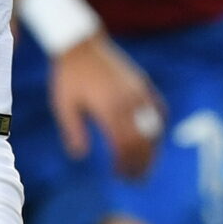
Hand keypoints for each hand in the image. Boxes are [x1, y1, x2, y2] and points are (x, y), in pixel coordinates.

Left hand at [50, 32, 164, 178]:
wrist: (80, 43)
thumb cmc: (69, 76)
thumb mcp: (64, 105)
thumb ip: (73, 131)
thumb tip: (80, 156)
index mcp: (109, 109)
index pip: (124, 145)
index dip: (124, 164)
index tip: (119, 176)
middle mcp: (128, 101)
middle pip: (143, 142)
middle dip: (141, 164)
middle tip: (136, 180)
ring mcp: (138, 92)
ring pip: (154, 128)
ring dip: (152, 150)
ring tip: (147, 166)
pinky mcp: (142, 84)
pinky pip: (158, 109)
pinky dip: (158, 126)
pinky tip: (154, 139)